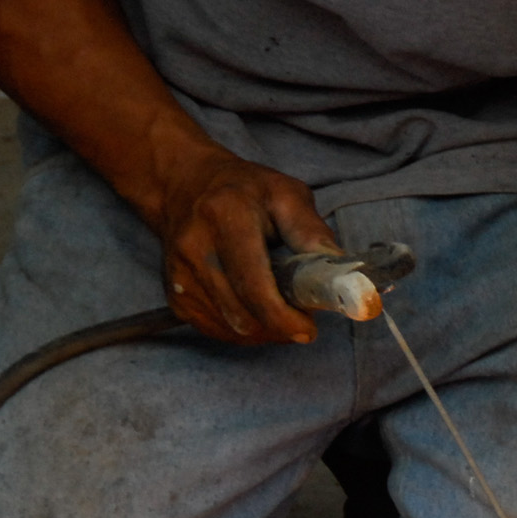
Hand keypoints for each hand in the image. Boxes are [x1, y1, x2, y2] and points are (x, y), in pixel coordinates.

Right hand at [146, 143, 338, 344]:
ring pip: (230, 327)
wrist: (184, 186)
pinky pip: (215, 329)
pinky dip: (244, 330)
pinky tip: (258, 311)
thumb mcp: (287, 194)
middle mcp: (195, 247)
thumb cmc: (245, 190)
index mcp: (225, 216)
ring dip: (264, 331)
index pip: (252, 283)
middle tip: (302, 317)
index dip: (282, 316)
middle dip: (279, 326)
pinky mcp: (175, 295)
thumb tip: (341, 273)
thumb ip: (312, 232)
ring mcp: (179, 275)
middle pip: (241, 313)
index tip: (308, 329)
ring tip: (281, 309)